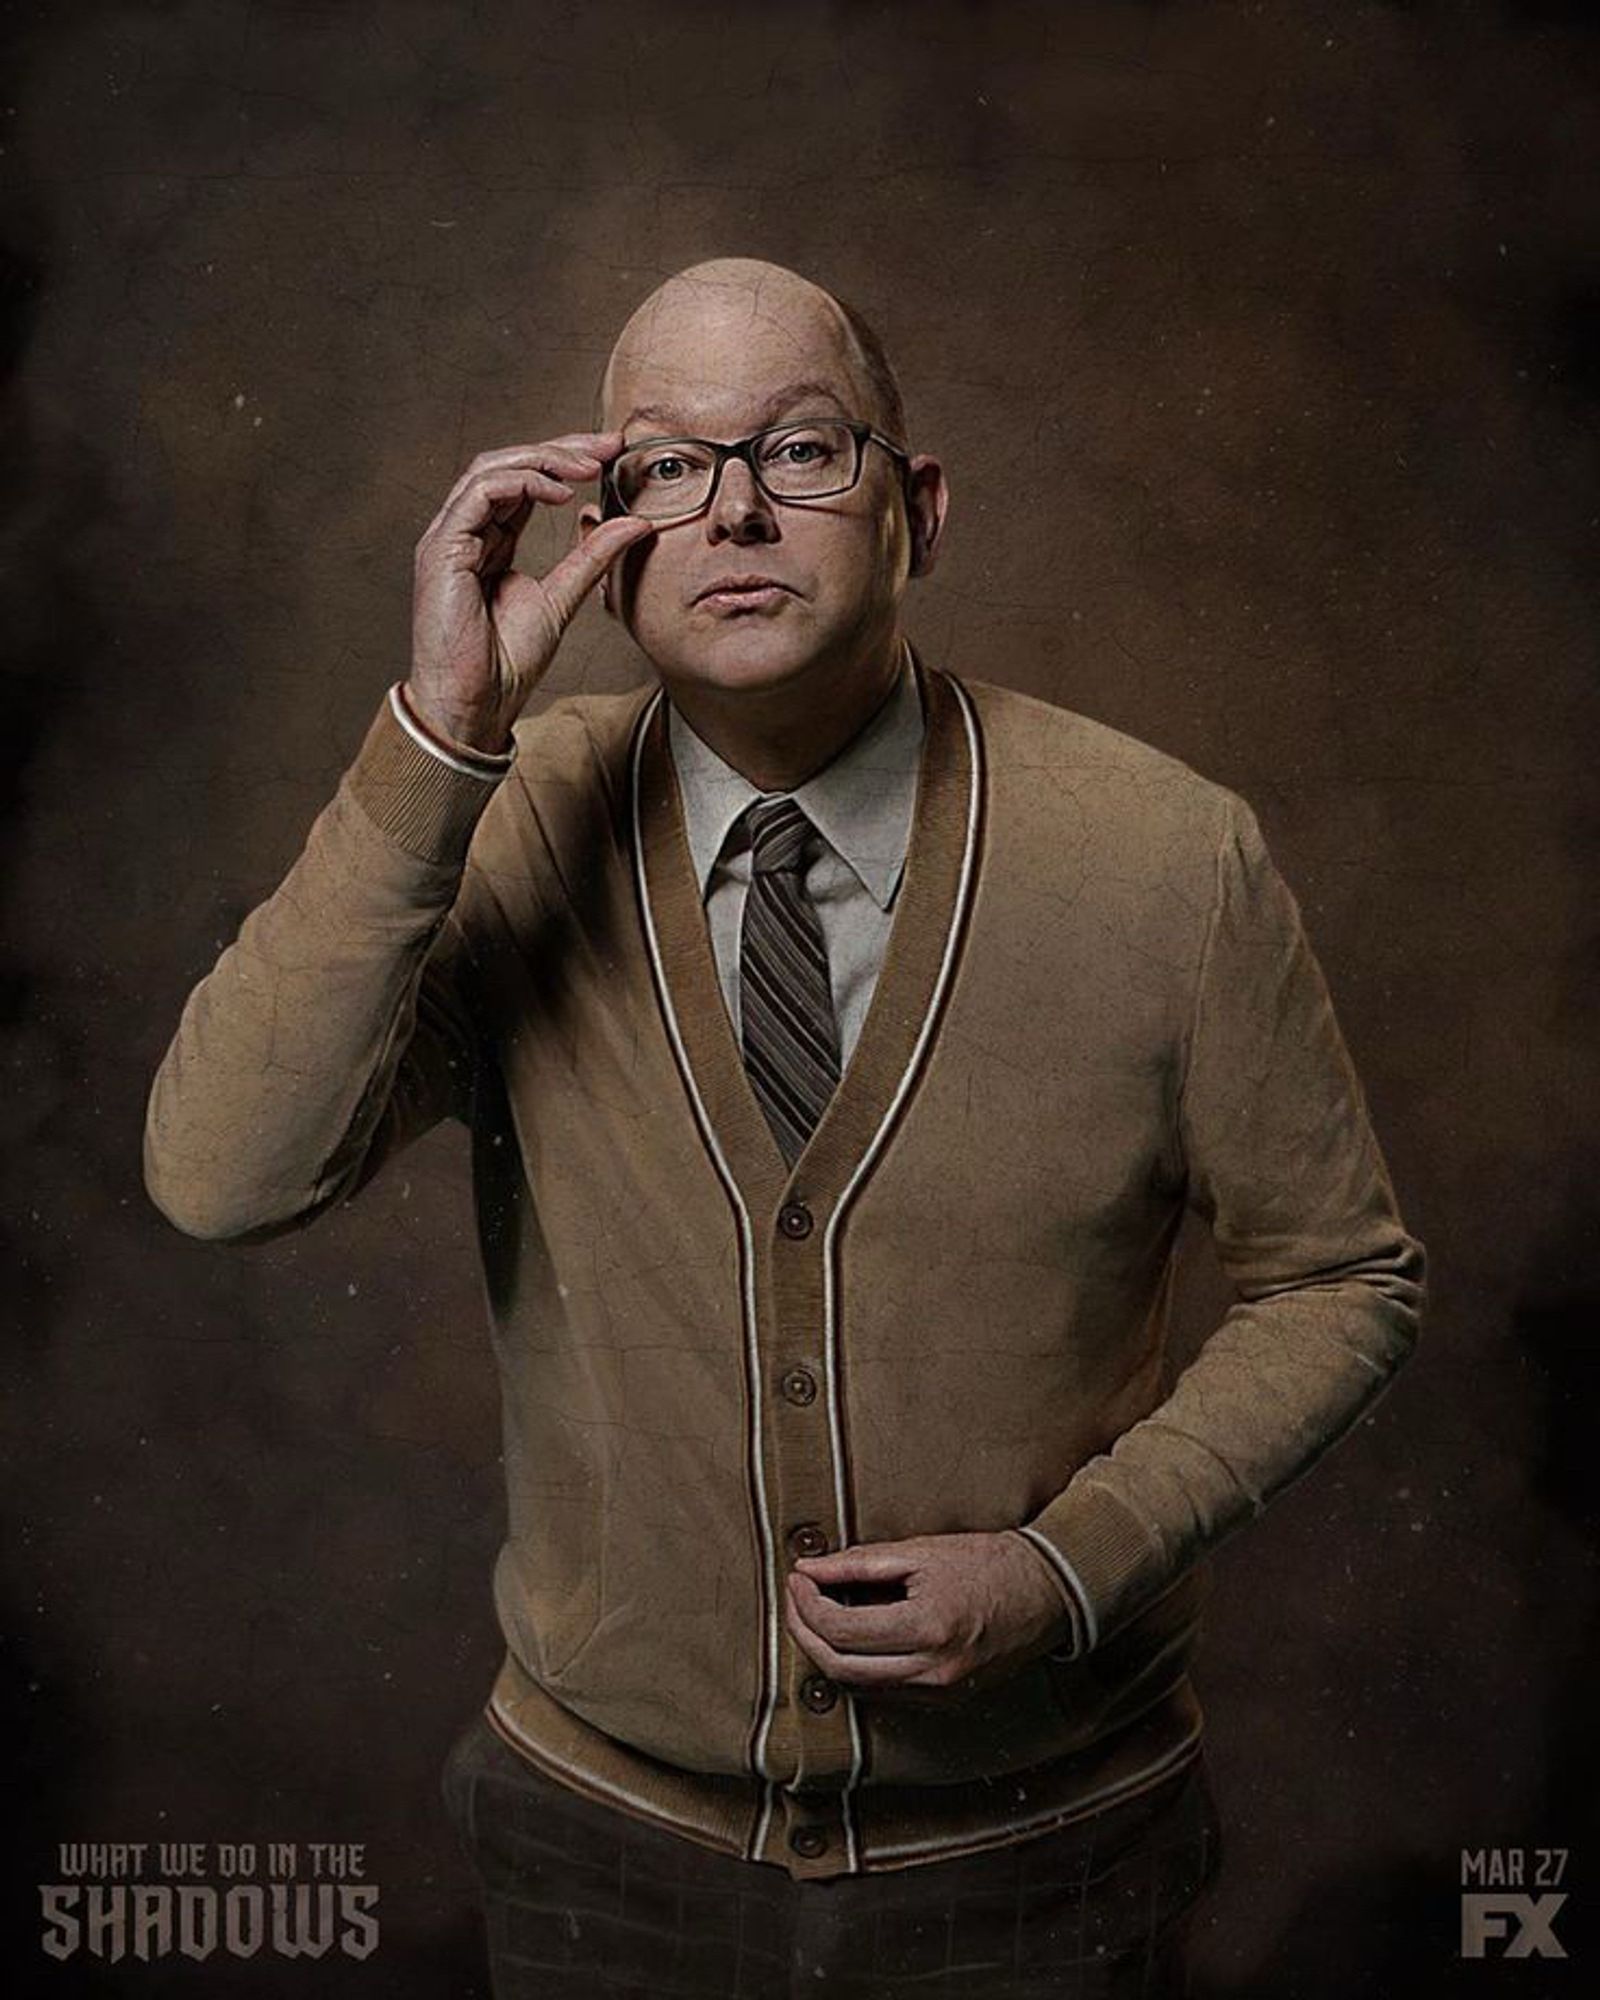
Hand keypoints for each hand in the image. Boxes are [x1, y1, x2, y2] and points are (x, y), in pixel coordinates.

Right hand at [407, 431, 655, 752]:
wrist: (476, 704)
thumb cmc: (506, 664)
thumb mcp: (564, 598)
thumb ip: (593, 557)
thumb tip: (635, 522)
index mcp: (489, 540)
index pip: (525, 481)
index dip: (566, 461)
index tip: (611, 454)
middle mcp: (464, 532)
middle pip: (507, 464)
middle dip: (559, 448)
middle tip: (607, 444)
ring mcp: (449, 538)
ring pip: (491, 469)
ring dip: (544, 459)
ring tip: (588, 465)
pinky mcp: (442, 549)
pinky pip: (479, 493)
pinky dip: (521, 483)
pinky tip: (559, 492)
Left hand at [784, 1531, 1071, 1696]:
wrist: (1045, 1592)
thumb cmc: (986, 1562)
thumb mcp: (921, 1551)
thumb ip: (859, 1563)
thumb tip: (807, 1570)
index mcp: (927, 1628)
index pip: (840, 1630)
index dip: (806, 1604)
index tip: (797, 1578)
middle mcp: (932, 1671)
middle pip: (840, 1668)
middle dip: (805, 1632)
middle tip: (795, 1598)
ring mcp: (939, 1693)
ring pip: (857, 1686)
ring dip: (827, 1652)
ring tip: (817, 1613)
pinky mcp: (944, 1701)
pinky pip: (883, 1691)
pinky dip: (857, 1665)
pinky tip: (852, 1635)